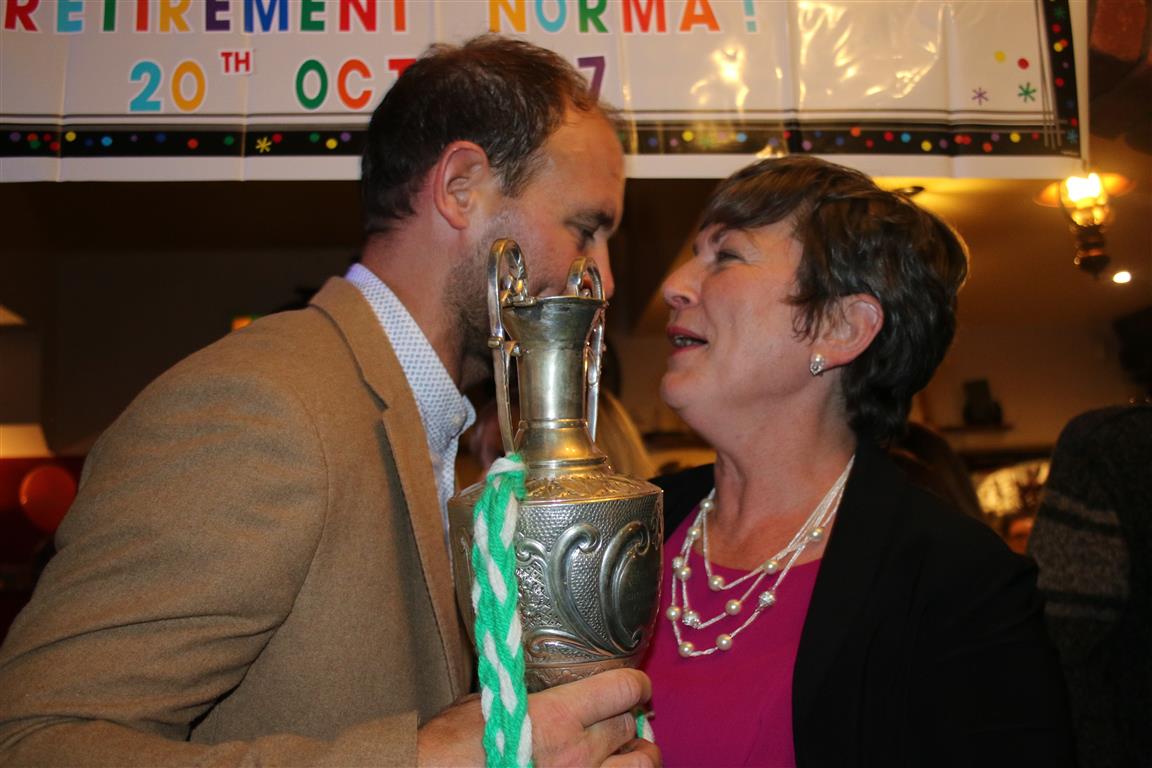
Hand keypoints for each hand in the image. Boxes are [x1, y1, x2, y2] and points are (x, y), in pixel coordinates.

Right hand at [417, 668, 658, 766]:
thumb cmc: (448, 748)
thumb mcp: (486, 703)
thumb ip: (525, 696)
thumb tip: (541, 687)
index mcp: (557, 718)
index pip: (622, 690)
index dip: (635, 684)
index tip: (635, 685)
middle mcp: (578, 755)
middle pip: (631, 727)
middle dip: (630, 718)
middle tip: (623, 717)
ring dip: (641, 756)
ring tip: (634, 752)